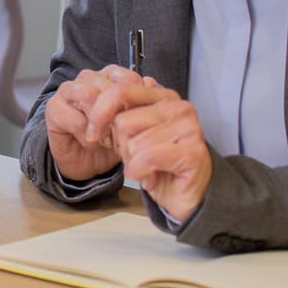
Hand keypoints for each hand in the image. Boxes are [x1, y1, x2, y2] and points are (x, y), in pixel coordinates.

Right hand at [44, 67, 145, 180]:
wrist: (87, 163)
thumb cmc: (110, 140)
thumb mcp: (132, 124)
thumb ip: (142, 103)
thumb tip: (152, 83)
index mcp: (109, 76)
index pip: (126, 78)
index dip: (135, 101)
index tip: (139, 122)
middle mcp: (88, 78)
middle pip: (107, 87)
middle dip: (118, 115)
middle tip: (123, 135)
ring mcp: (69, 90)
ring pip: (89, 96)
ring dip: (102, 123)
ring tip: (108, 140)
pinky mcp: (54, 108)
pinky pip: (75, 118)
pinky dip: (87, 134)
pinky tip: (91, 143)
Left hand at [105, 79, 212, 224]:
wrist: (182, 197)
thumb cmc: (157, 165)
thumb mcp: (131, 135)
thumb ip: (118, 115)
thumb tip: (96, 99)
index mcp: (162, 96)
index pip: (121, 91)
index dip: (99, 114)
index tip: (94, 133)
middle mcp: (178, 107)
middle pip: (123, 122)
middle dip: (121, 146)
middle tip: (136, 158)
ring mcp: (189, 128)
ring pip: (134, 143)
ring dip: (132, 163)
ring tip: (148, 169)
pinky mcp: (193, 152)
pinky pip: (147, 158)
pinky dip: (141, 173)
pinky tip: (152, 178)